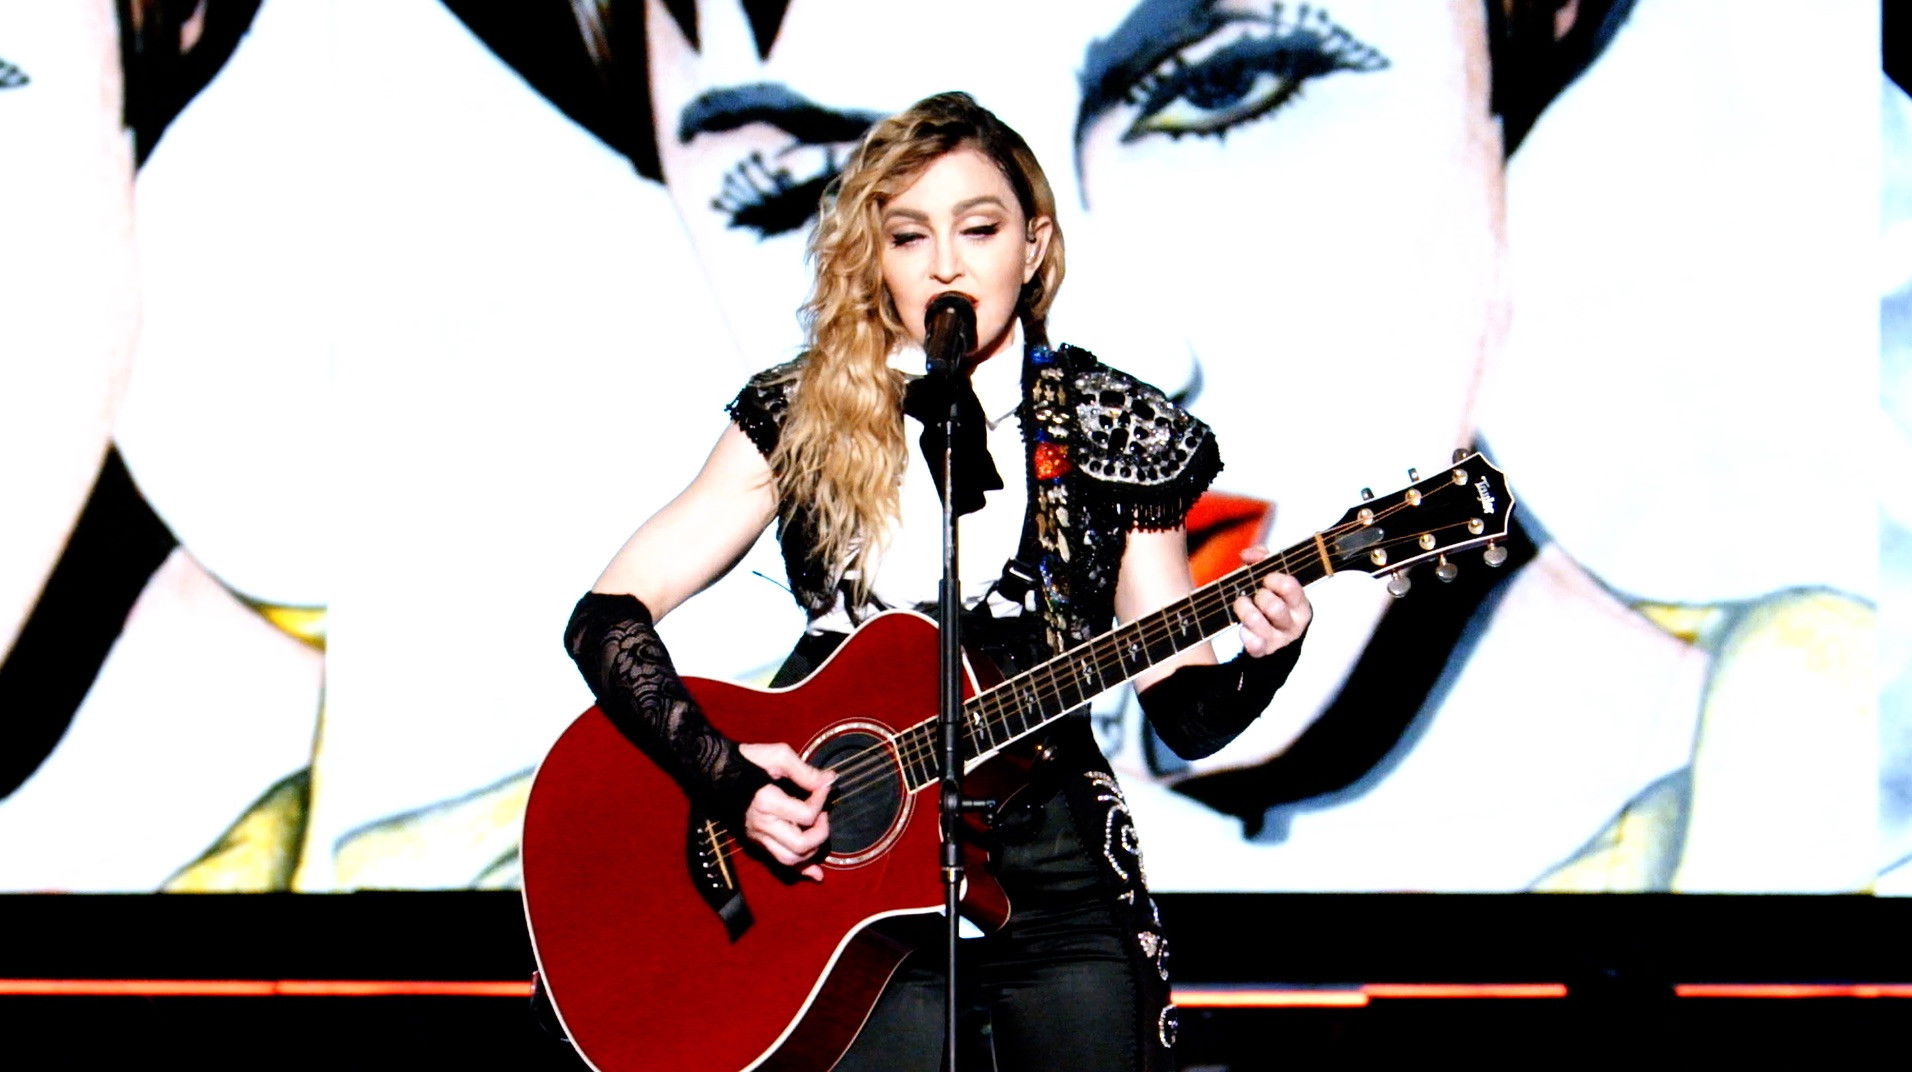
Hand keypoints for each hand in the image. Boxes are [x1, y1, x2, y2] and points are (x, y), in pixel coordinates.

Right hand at [737, 742, 833, 880]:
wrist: (715, 770)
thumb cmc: (746, 760)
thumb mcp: (778, 755)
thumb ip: (805, 771)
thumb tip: (829, 780)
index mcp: (766, 803)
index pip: (807, 814)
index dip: (822, 798)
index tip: (823, 784)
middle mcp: (761, 825)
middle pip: (801, 845)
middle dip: (821, 832)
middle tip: (822, 812)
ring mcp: (757, 836)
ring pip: (790, 860)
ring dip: (812, 851)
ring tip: (818, 832)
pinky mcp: (755, 840)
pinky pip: (778, 862)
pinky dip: (800, 869)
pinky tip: (815, 873)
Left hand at [1232, 547, 1311, 657]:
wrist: (1269, 636)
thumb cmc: (1271, 600)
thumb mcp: (1270, 578)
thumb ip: (1262, 559)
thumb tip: (1247, 555)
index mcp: (1300, 602)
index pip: (1290, 586)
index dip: (1273, 579)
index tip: (1266, 578)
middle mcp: (1294, 623)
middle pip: (1274, 606)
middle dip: (1259, 596)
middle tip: (1255, 595)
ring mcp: (1280, 639)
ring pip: (1259, 623)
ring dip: (1245, 611)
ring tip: (1241, 605)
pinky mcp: (1265, 651)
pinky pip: (1254, 645)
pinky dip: (1246, 635)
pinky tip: (1244, 629)